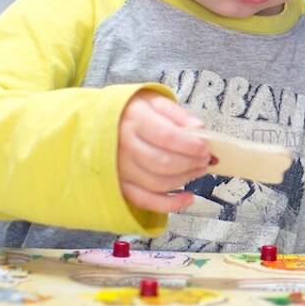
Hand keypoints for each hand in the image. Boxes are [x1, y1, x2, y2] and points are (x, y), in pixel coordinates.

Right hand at [116, 92, 212, 212]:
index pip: (166, 137)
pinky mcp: (120, 185)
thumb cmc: (131, 112)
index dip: (190, 145)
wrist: (98, 122)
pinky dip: (170, 204)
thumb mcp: (154, 100)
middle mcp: (123, 146)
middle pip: (163, 163)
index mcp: (134, 120)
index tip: (205, 147)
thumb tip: (199, 128)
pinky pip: (145, 201)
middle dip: (191, 163)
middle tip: (206, 158)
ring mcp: (120, 169)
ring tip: (199, 169)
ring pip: (157, 183)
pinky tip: (187, 197)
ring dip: (185, 179)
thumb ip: (178, 114)